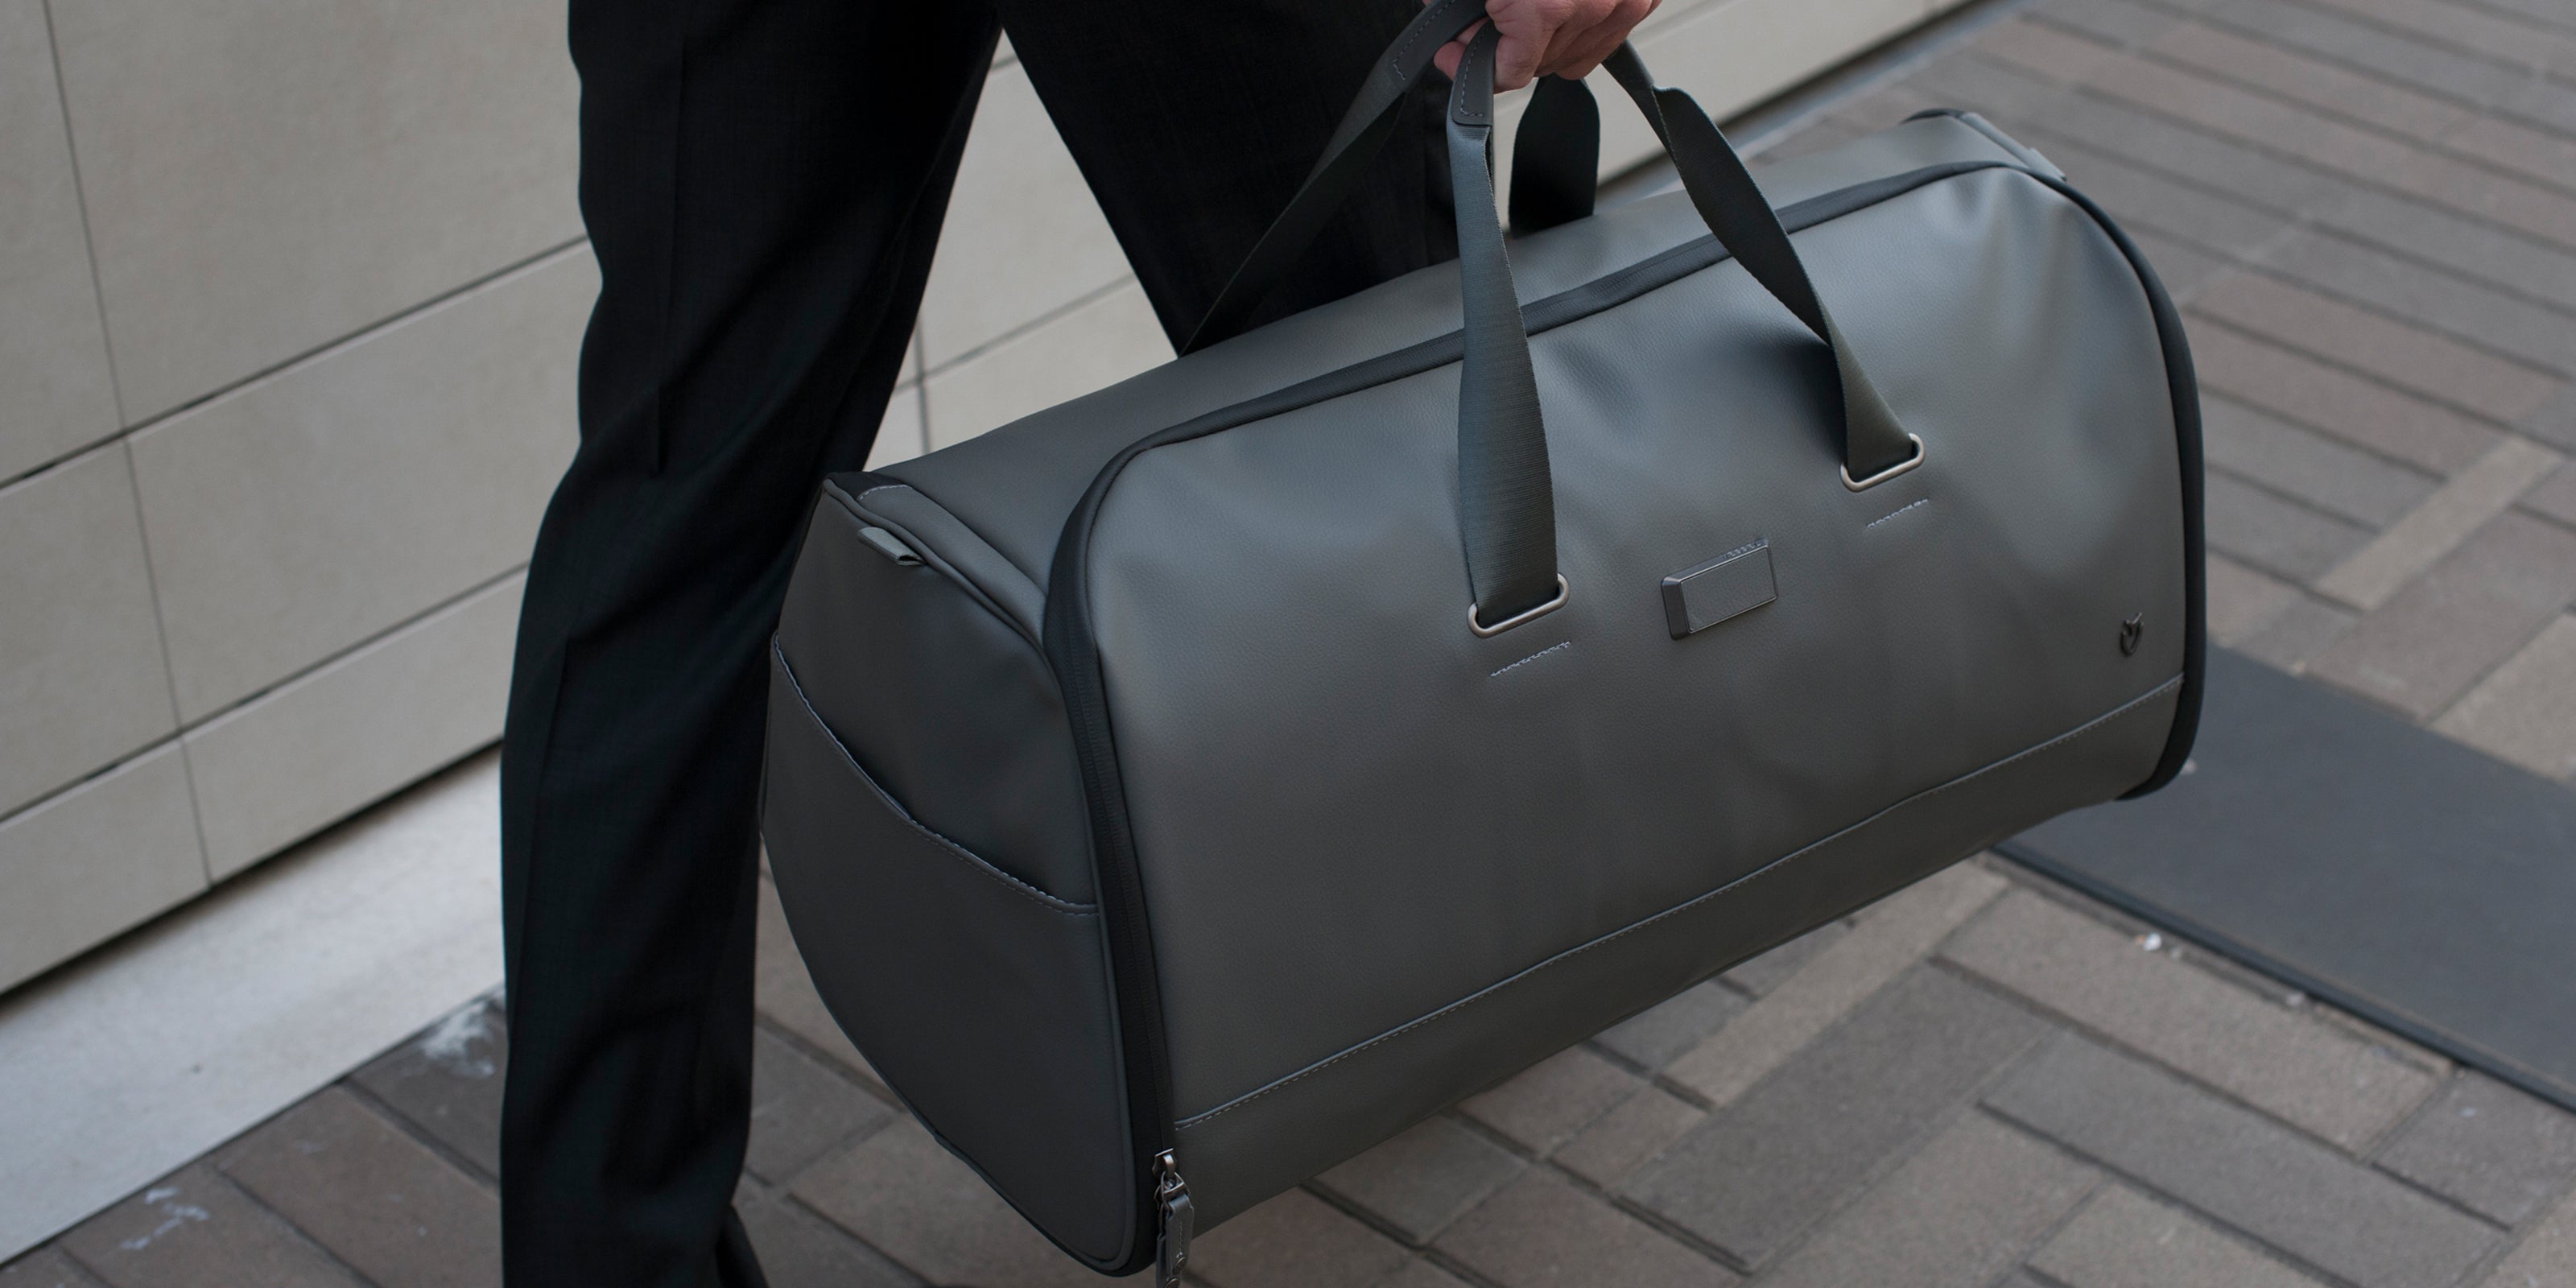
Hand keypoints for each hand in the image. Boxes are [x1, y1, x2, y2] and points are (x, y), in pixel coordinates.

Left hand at [1432, 0, 1660, 91]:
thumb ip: (1457, 8)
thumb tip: (1458, 41)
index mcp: (1547, 7)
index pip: (1507, 73)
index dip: (1469, 64)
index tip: (1450, 53)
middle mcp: (1595, 8)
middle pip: (1538, 66)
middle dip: (1503, 48)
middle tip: (1479, 20)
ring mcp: (1627, 3)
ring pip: (1572, 57)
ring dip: (1541, 40)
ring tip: (1517, 6)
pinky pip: (1604, 36)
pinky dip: (1578, 27)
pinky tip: (1556, 8)